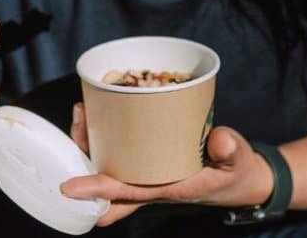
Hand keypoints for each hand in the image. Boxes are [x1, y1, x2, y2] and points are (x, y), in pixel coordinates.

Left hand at [61, 102, 273, 225]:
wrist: (238, 179)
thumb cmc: (234, 170)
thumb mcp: (238, 161)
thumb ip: (230, 151)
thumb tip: (221, 140)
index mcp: (168, 189)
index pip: (126, 193)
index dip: (97, 188)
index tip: (69, 187)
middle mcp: (149, 185)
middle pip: (104, 186)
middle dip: (82, 164)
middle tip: (78, 126)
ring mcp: (145, 176)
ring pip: (106, 169)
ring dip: (88, 147)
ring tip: (82, 112)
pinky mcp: (146, 163)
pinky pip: (116, 157)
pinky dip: (103, 139)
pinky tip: (98, 115)